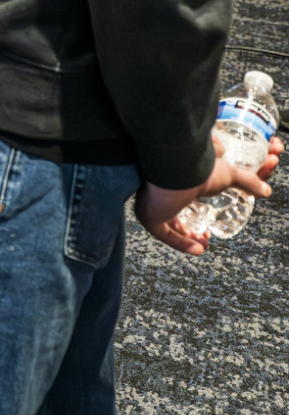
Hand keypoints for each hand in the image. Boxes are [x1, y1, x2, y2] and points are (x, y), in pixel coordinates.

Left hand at [134, 130, 281, 254]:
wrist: (179, 164)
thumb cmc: (199, 165)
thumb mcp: (229, 173)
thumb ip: (248, 181)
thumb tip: (265, 190)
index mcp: (171, 183)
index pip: (178, 203)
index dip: (193, 216)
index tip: (207, 228)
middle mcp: (156, 194)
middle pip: (171, 218)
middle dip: (189, 231)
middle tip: (204, 238)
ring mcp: (151, 204)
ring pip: (166, 228)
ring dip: (186, 239)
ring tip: (203, 245)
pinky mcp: (148, 215)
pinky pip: (164, 235)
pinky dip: (181, 243)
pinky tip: (199, 250)